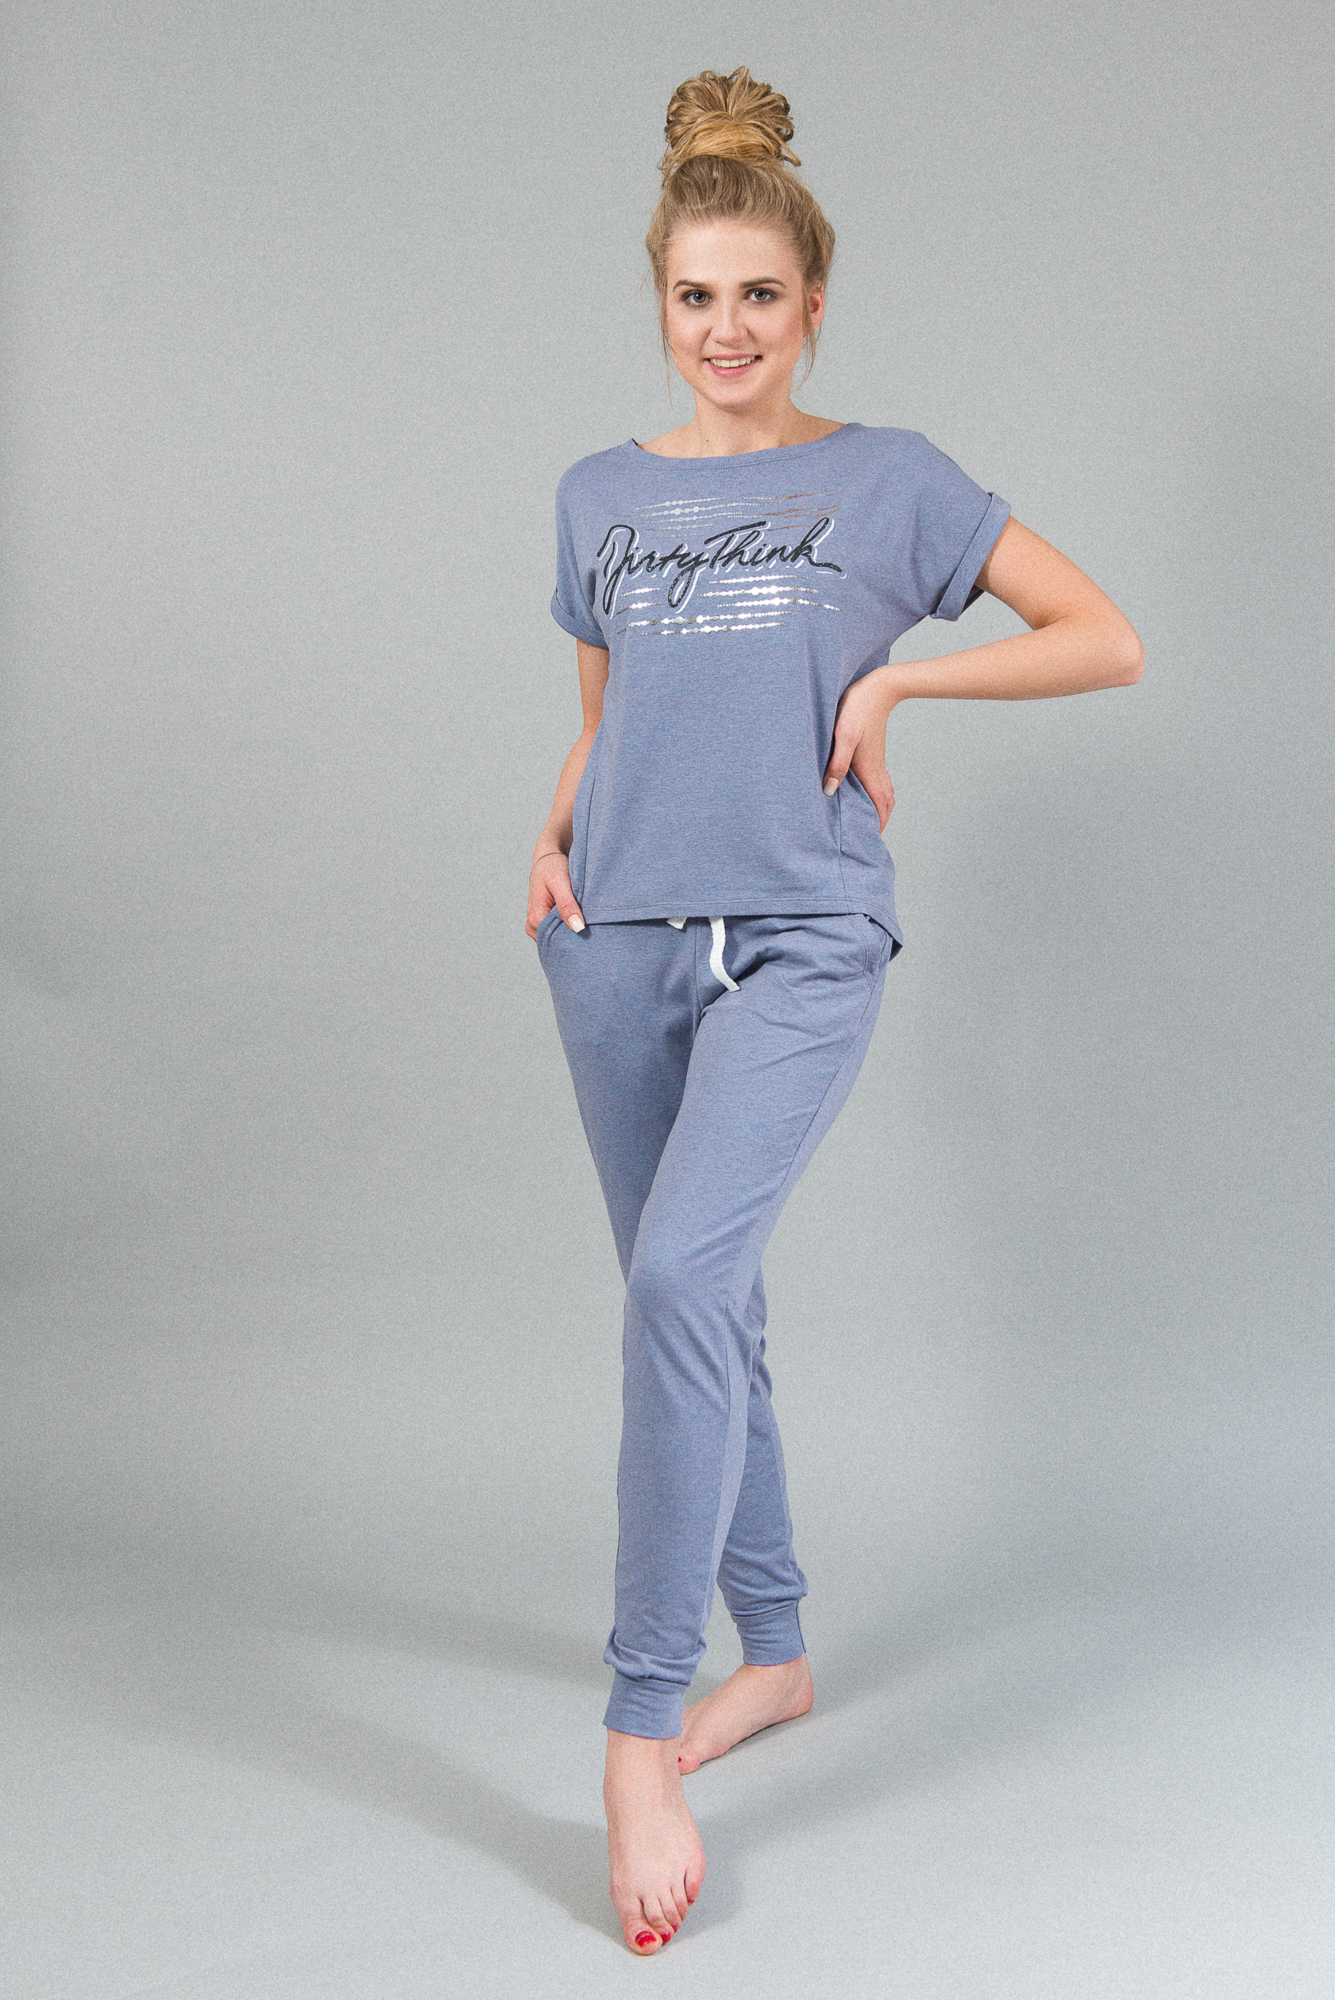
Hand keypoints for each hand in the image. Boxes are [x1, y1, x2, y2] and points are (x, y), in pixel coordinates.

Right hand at [527, 850, 585, 938]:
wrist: (548, 857)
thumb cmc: (552, 866)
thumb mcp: (560, 882)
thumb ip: (567, 906)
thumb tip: (578, 928)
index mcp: (535, 919)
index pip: (557, 941)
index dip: (576, 937)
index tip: (592, 929)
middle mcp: (534, 926)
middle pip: (558, 942)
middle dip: (575, 935)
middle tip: (593, 923)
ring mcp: (539, 926)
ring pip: (560, 937)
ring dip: (574, 929)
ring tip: (585, 916)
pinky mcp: (546, 922)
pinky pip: (560, 931)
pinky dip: (572, 925)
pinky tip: (580, 916)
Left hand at [821, 667, 896, 831]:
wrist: (879, 687)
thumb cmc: (858, 708)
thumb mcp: (843, 734)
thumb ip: (837, 763)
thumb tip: (829, 791)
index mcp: (869, 770)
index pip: (879, 807)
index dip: (876, 827)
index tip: (870, 844)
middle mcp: (876, 769)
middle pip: (885, 804)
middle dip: (880, 823)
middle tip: (869, 839)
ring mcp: (877, 761)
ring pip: (884, 793)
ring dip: (879, 810)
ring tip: (868, 822)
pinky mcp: (874, 753)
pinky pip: (879, 782)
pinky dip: (876, 796)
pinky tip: (863, 794)